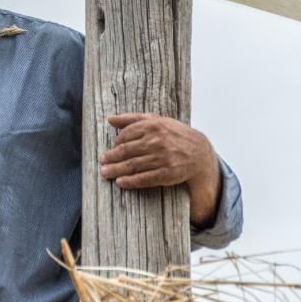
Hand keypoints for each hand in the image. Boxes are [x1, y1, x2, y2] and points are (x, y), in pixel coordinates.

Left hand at [99, 113, 220, 225]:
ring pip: (133, 165)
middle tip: (101, 162)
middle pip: (127, 151)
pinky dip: (131, 181)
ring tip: (105, 173)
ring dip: (116, 170)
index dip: (115, 143)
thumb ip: (132, 119)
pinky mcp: (167, 174)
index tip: (110, 149)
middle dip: (111, 158)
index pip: (126, 134)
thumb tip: (110, 119)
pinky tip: (121, 182)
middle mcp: (157, 141)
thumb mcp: (156, 121)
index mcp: (153, 126)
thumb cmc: (173, 134)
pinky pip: (145, 178)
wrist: (199, 152)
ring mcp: (163, 158)